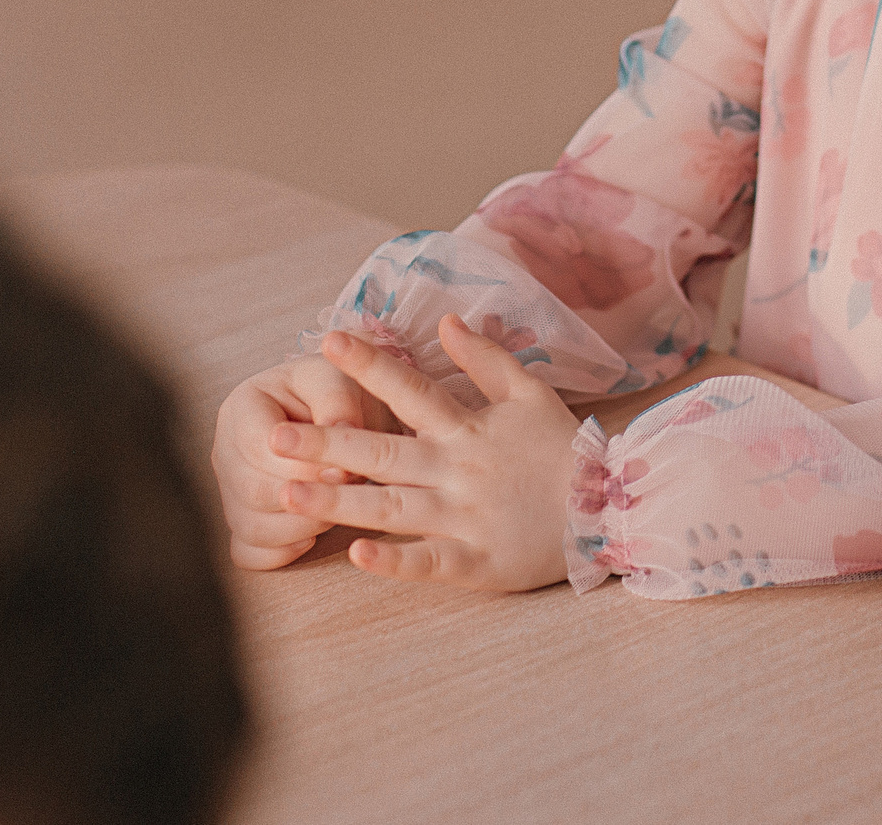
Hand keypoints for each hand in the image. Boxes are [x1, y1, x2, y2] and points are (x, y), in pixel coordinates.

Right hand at [211, 349, 401, 570]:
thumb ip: (338, 401)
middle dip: (306, 498)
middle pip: (252, 491)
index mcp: (243, 406)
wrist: (336, 414)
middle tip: (345, 491)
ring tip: (336, 509)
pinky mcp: (242, 520)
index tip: (342, 468)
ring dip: (300, 526)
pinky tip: (312, 535)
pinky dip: (281, 552)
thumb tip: (338, 430)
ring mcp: (229, 489)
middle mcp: (226, 449)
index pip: (259, 447)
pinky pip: (248, 553)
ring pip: (249, 527)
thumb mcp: (340, 380)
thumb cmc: (335, 393)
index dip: (303, 465)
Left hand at [271, 315, 579, 591]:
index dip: (369, 365)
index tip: (326, 341)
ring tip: (288, 493)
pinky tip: (355, 556)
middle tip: (271, 435)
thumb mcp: (530, 393)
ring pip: (392, 508)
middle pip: (383, 452)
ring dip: (341, 500)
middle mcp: (458, 469)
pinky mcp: (476, 561)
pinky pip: (428, 562)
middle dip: (326, 442)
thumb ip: (486, 359)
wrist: (611, 509)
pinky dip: (393, 561)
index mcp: (468, 428)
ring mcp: (465, 517)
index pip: (410, 389)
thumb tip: (448, 320)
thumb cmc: (563, 451)